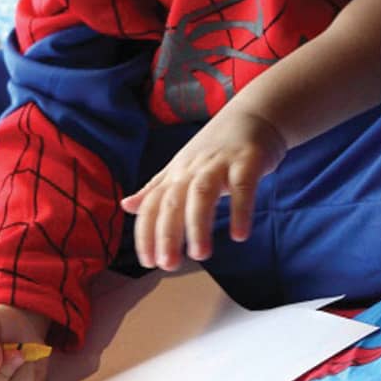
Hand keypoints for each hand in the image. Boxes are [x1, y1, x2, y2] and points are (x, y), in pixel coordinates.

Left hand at [119, 107, 285, 269]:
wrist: (254, 115)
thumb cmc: (215, 148)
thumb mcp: (182, 167)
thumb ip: (156, 189)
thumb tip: (126, 206)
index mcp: (176, 173)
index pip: (153, 205)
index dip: (147, 233)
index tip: (148, 262)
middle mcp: (193, 168)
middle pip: (172, 201)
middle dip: (167, 234)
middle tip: (168, 265)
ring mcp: (220, 163)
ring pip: (202, 193)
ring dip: (198, 224)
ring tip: (200, 254)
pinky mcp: (248, 161)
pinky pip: (242, 186)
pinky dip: (240, 210)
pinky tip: (240, 235)